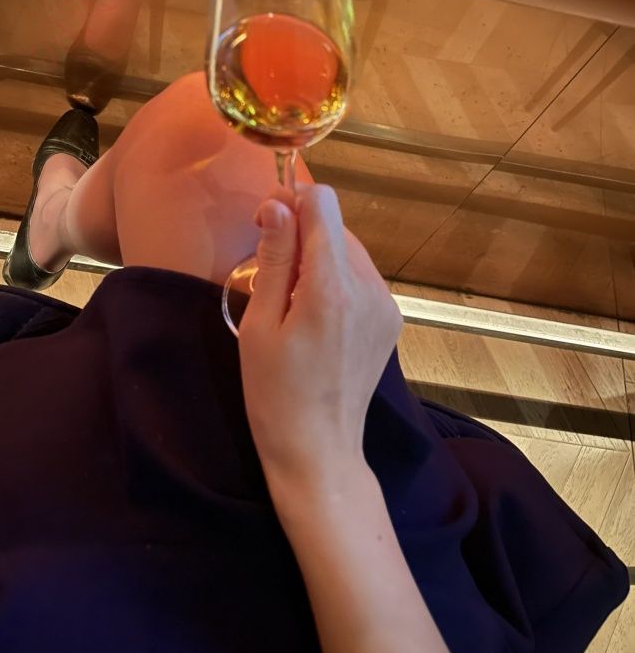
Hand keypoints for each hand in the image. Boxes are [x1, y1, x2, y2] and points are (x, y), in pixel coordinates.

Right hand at [238, 184, 402, 488]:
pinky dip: (336, 279)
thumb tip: (277, 204)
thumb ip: (274, 258)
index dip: (291, 202)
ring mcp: (386, 304)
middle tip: (269, 270)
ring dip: (319, 257)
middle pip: (336, 227)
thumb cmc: (275, 393)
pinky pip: (361, 277)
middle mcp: (370, 287)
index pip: (323, 205)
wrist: (318, 450)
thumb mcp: (261, 324)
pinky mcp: (390, 319)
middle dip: (302, 232)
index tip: (266, 225)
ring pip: (349, 250)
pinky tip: (316, 315)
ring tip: (291, 299)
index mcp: (333, 287)